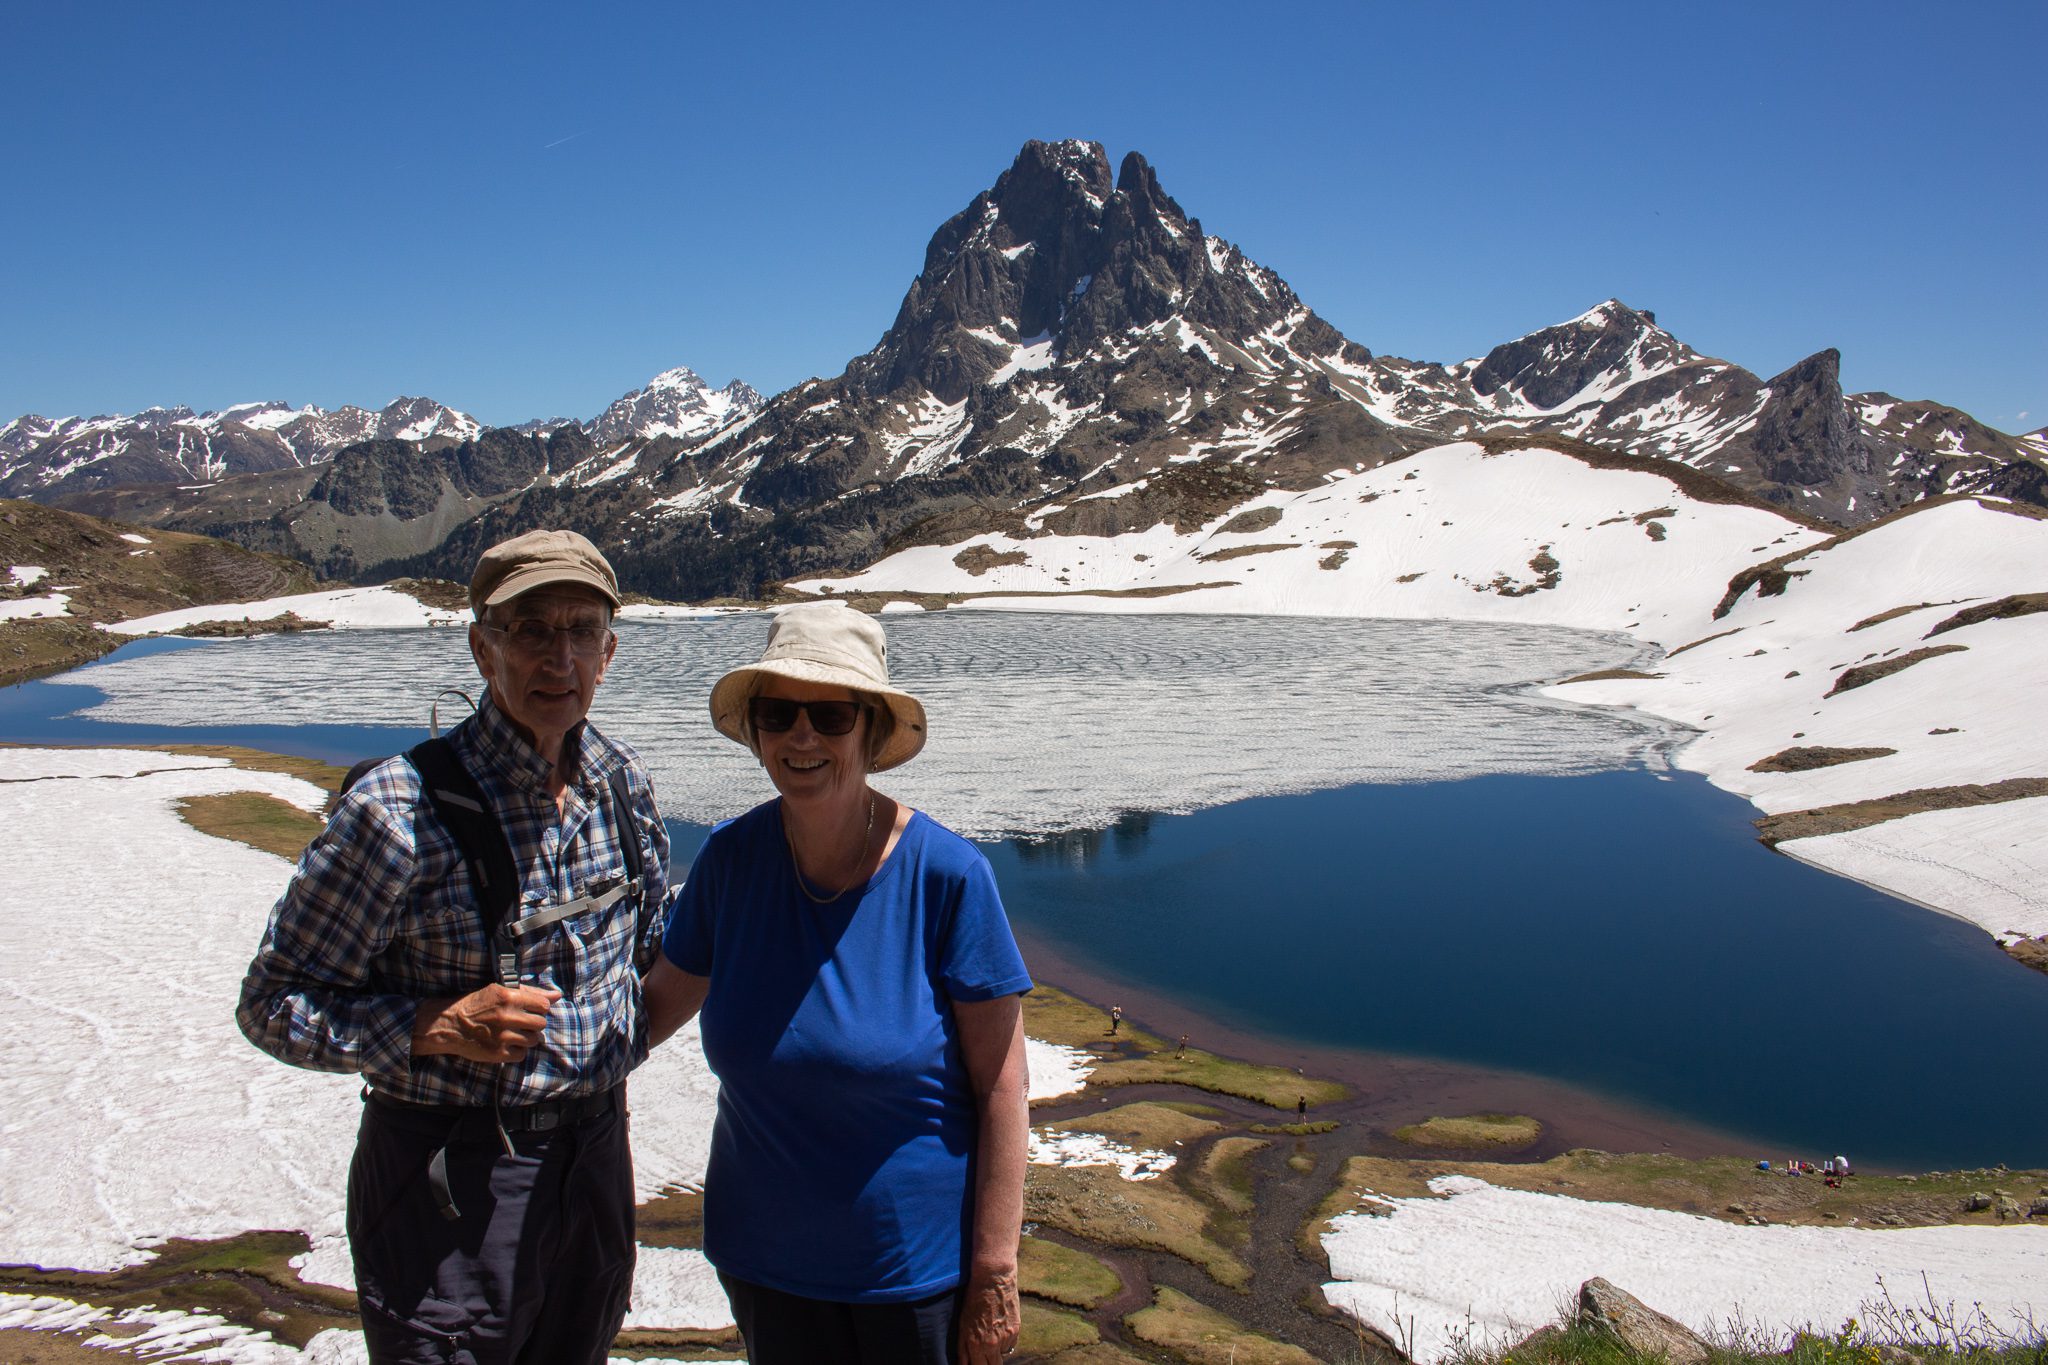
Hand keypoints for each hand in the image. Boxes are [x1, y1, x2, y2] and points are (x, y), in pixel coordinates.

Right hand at [412, 983, 560, 1062]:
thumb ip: (531, 992)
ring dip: (526, 1038)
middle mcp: (507, 1016)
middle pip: (541, 1024)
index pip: (544, 1005)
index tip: (530, 1010)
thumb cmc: (476, 1004)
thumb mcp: (500, 990)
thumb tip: (557, 996)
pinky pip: (522, 1055)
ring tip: (513, 1033)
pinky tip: (506, 1044)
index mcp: (509, 997)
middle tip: (521, 1023)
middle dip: (534, 1024)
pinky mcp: (497, 1053)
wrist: (449, 1024)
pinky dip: (517, 1051)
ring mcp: (502, 1036)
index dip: (539, 1008)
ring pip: (533, 1040)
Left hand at [955, 1264, 1019, 1363]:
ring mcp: (1005, 1338)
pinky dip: (1006, 1341)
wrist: (993, 1279)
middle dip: (988, 1364)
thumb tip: (963, 1364)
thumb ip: (963, 1348)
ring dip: (996, 1352)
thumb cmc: (973, 1299)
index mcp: (975, 1344)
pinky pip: (1010, 1345)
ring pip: (1001, 1356)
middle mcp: (991, 1345)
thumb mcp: (963, 1324)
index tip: (975, 1363)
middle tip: (984, 1356)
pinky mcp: (1015, 1330)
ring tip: (991, 1336)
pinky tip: (1000, 1327)